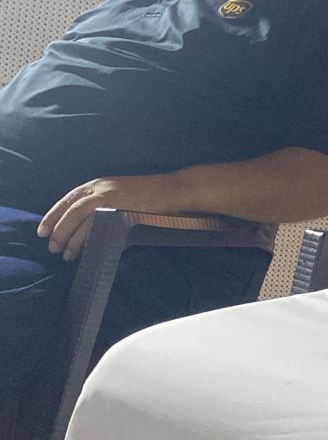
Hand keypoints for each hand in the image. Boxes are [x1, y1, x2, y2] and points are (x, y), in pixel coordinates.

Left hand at [37, 174, 177, 260]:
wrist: (172, 191)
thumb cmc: (149, 199)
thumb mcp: (121, 201)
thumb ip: (104, 214)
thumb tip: (89, 237)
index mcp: (97, 185)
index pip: (67, 200)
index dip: (52, 216)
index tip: (42, 232)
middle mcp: (99, 187)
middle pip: (69, 209)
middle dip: (58, 230)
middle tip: (52, 248)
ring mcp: (109, 195)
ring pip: (78, 216)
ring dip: (69, 236)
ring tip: (65, 254)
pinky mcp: (118, 205)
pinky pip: (96, 223)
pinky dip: (87, 238)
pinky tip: (84, 251)